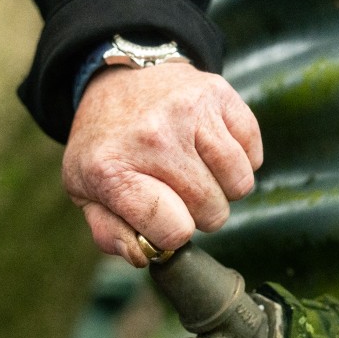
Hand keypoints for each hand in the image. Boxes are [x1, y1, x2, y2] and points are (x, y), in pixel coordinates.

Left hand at [62, 63, 263, 266]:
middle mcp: (153, 137)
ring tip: (199, 176)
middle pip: (211, 211)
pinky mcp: (218, 93)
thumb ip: (110, 233)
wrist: (116, 81)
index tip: (165, 225)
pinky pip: (252, 152)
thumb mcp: (85, 191)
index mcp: (112, 169)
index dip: (174, 236)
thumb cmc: (105, 145)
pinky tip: (214, 155)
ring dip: (224, 190)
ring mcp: (189, 111)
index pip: (173, 229)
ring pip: (239, 184)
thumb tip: (146, 256)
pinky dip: (241, 161)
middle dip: (200, 215)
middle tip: (180, 196)